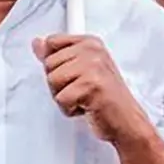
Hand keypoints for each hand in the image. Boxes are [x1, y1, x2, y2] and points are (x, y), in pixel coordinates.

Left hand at [34, 34, 153, 145]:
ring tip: (83, 98)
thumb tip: (37, 43)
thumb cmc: (106, 98)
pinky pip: (61, 99)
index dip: (55, 64)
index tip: (71, 74)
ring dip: (63, 97)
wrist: (126, 122)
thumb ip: (58, 56)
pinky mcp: (92, 85)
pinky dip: (70, 110)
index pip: (52, 42)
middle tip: (80, 90)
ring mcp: (93, 66)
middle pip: (49, 63)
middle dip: (59, 84)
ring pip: (52, 80)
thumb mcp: (81, 71)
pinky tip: (87, 107)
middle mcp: (93, 51)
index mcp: (90, 43)